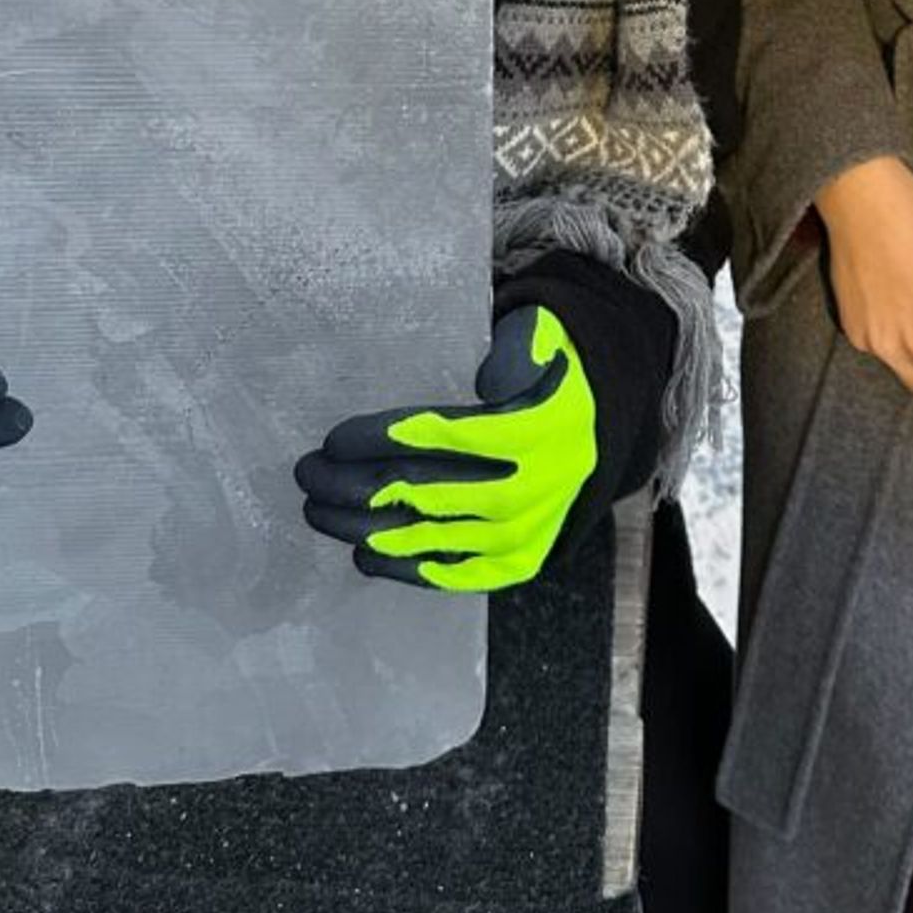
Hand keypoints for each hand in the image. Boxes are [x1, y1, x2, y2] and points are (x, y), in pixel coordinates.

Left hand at [295, 304, 600, 591]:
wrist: (605, 428)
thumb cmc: (556, 372)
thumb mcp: (546, 337)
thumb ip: (518, 347)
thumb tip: (486, 382)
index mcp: (536, 429)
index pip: (441, 436)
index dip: (380, 439)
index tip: (332, 438)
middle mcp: (531, 488)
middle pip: (423, 492)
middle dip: (354, 485)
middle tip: (307, 474)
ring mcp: (526, 533)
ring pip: (430, 538)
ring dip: (365, 529)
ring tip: (318, 512)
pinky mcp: (522, 563)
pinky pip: (457, 575)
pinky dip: (407, 571)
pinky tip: (364, 557)